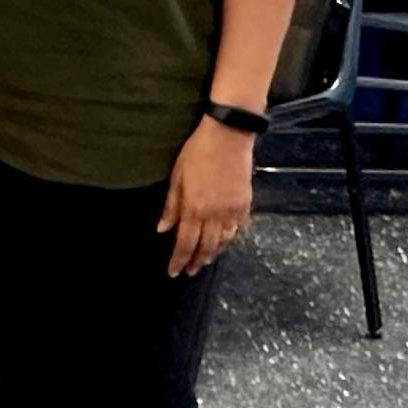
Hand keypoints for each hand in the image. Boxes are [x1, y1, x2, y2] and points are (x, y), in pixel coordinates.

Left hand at [158, 115, 256, 277]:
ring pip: (223, 241)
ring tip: (205, 261)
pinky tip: (224, 241)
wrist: (229, 135)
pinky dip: (229, 239)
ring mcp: (232, 211)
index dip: (179, 260)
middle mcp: (214, 215)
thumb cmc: (197, 152)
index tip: (173, 272)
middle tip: (189, 272)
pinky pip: (237, 229)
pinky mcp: (245, 204)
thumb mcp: (177, 176)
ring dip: (213, 253)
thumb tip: (162, 229)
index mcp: (194, 208)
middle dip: (196, 261)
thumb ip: (171, 206)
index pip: (185, 243)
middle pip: (205, 247)